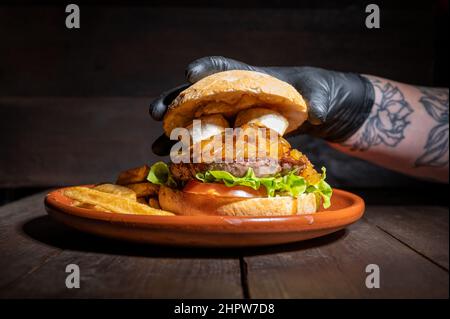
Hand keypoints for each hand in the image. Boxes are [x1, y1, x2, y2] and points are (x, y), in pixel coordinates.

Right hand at [150, 56, 374, 154]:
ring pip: (193, 121)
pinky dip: (189, 152)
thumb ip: (316, 100)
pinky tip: (174, 163)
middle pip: (196, 95)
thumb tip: (316, 113)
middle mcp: (232, 95)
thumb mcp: (318, 94)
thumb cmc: (313, 94)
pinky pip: (205, 143)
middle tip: (156, 112)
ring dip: (173, 133)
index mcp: (249, 77)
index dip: (205, 69)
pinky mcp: (231, 137)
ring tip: (156, 148)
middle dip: (173, 102)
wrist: (312, 111)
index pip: (223, 68)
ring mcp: (229, 117)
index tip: (189, 74)